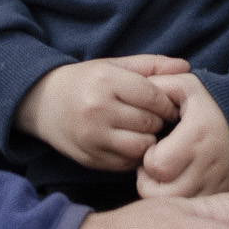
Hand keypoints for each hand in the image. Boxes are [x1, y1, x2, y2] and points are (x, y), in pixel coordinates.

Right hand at [16, 54, 189, 171]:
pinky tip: (127, 142)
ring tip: (141, 130)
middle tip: (153, 117)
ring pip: (142, 146)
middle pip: (150, 122)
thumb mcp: (113, 66)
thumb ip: (151, 66)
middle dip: (158, 121)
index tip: (168, 104)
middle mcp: (98, 110)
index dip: (167, 102)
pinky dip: (133, 155)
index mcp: (105, 81)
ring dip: (148, 140)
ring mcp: (92, 137)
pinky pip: (127, 163)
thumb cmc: (85, 81)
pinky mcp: (90, 159)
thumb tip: (186, 67)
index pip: (153, 96)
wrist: (42, 102)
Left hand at [135, 73, 228, 198]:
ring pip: (177, 206)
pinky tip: (182, 183)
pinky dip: (183, 200)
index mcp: (195, 137)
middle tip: (155, 166)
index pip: (157, 166)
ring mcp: (218, 184)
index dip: (147, 158)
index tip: (153, 148)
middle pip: (162, 194)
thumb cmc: (212, 102)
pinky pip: (195, 209)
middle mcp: (208, 165)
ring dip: (164, 194)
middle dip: (150, 182)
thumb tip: (132, 93)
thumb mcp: (186, 85)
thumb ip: (157, 86)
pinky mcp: (224, 195)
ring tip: (167, 176)